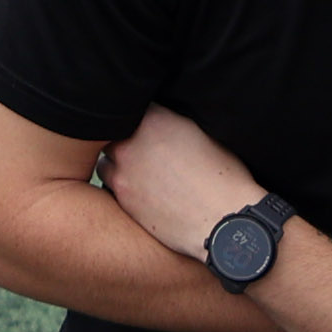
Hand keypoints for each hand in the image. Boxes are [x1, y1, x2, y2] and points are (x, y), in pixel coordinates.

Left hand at [98, 104, 260, 257]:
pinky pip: (111, 188)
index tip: (152, 124)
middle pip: (114, 133)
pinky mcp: (122, 201)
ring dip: (119, 164)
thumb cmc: (225, 181)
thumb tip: (165, 123)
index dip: (144, 116)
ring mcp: (122, 174)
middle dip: (127, 139)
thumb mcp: (206, 135)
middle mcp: (131, 144)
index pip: (135, 106)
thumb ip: (174, 123)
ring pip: (106, 161)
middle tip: (146, 149)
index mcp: (155, 120)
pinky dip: (123, 188)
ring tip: (142, 172)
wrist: (224, 225)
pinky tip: (143, 193)